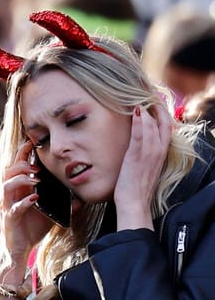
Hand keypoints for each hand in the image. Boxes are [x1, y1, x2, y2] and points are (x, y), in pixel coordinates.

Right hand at [0, 140, 54, 261]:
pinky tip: (36, 199)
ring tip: (36, 179)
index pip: (16, 166)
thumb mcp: (51, 212)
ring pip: (6, 186)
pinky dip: (24, 202)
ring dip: (21, 179)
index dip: (22, 153)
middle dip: (21, 163)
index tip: (32, 143)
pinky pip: (14, 207)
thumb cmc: (33, 229)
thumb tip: (82, 198)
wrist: (20, 250)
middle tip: (38, 166)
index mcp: (18, 190)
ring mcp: (7, 206)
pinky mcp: (9, 219)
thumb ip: (64, 203)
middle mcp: (10, 195)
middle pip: (8, 171)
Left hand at [112, 104, 169, 230]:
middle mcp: (158, 152)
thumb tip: (138, 145)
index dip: (162, 114)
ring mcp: (148, 155)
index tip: (154, 103)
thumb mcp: (144, 168)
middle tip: (146, 95)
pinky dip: (139, 124)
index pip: (166, 129)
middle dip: (155, 108)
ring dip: (146, 112)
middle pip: (161, 124)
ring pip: (152, 128)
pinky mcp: (136, 158)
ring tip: (139, 99)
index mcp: (161, 154)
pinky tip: (136, 113)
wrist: (134, 204)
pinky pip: (140, 137)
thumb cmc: (136, 188)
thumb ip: (144, 155)